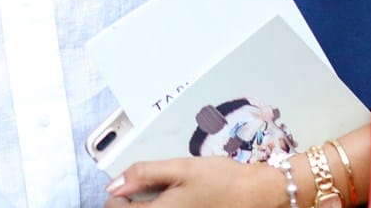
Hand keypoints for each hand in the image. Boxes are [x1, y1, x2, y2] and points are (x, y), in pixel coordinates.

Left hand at [105, 155, 280, 206]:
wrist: (255, 194)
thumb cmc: (220, 179)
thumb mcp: (180, 167)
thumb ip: (145, 174)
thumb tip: (114, 184)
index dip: (115, 199)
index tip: (124, 187)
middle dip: (129, 205)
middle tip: (138, 190)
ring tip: (156, 196)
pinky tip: (172, 201)